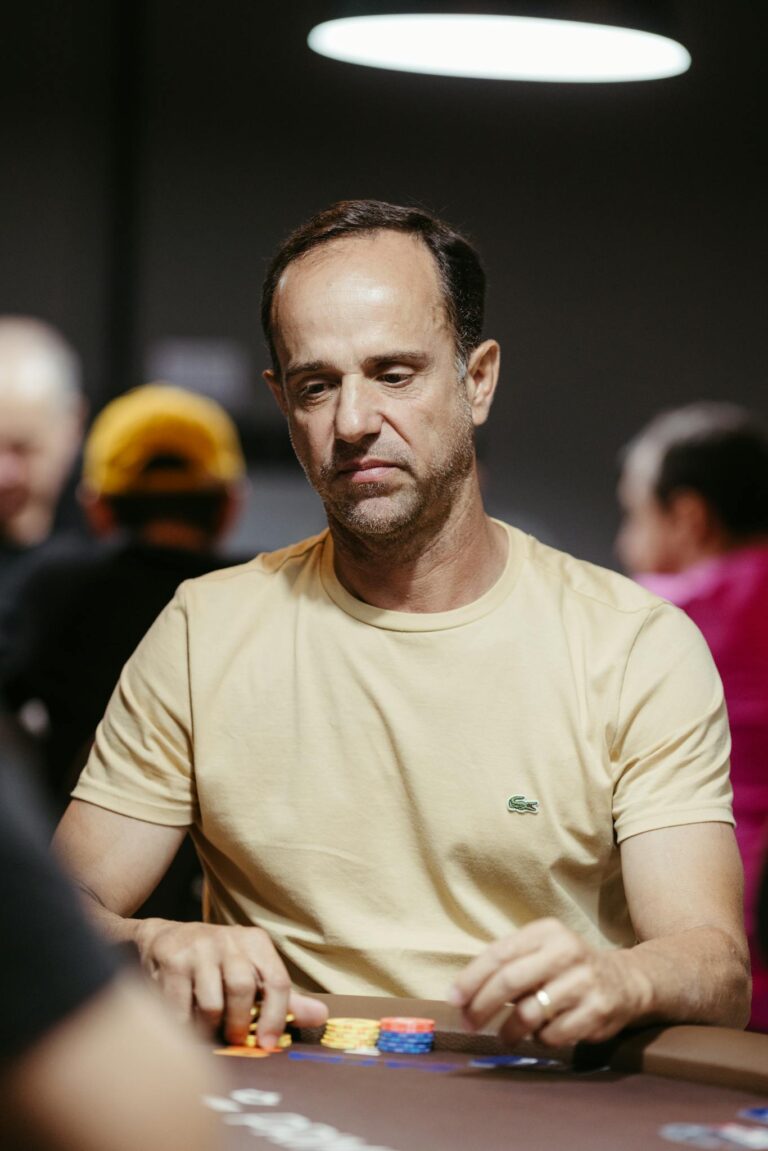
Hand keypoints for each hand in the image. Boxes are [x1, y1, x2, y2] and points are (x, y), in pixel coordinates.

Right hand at [134, 919, 327, 1046]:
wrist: (165, 938)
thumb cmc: (218, 962)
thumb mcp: (252, 971)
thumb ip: (283, 997)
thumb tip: (321, 1016)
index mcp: (256, 942)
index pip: (277, 980)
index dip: (277, 1017)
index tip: (269, 1045)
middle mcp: (229, 940)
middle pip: (243, 990)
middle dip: (240, 1024)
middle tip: (235, 1039)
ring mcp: (198, 948)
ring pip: (212, 1004)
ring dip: (210, 1028)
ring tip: (208, 1030)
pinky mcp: (172, 961)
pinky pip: (181, 1009)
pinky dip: (185, 1027)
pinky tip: (185, 1024)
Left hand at [448, 918, 648, 1046]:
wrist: (627, 980)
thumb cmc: (568, 967)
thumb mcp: (541, 952)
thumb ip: (507, 965)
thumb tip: (461, 995)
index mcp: (547, 931)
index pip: (499, 954)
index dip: (471, 979)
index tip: (453, 999)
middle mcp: (566, 952)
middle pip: (510, 980)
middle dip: (482, 1006)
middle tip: (469, 1023)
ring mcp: (584, 981)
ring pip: (530, 1013)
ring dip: (510, 1030)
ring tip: (505, 1036)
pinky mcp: (597, 1011)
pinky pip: (554, 1034)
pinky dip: (541, 1039)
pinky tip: (543, 1034)